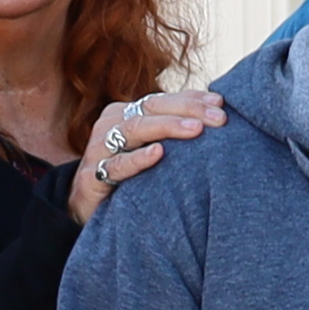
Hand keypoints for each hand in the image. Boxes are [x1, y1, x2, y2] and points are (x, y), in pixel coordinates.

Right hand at [69, 89, 223, 228]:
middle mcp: (110, 125)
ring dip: (167, 127)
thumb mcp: (149, 150)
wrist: (87, 210)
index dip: (192, 99)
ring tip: (196, 129)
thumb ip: (173, 134)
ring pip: (134, 129)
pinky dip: (138, 158)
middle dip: (188, 110)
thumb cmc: (128, 177)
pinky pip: (116, 165)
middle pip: (152, 109)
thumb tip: (218, 115)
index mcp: (125, 113)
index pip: (162, 100)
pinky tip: (159, 153)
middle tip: (219, 118)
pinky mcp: (91, 177)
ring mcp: (99, 150)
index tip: (221, 102)